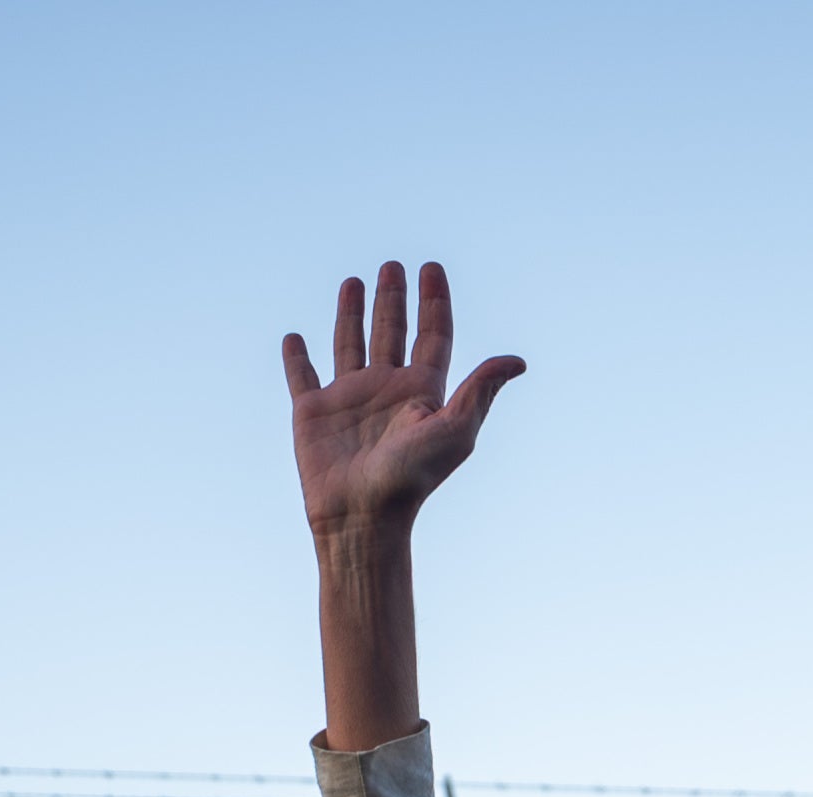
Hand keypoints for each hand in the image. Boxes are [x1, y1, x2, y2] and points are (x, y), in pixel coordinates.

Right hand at [286, 262, 525, 541]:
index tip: (432, 268)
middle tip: (393, 266)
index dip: (434, 302)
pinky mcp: (312, 413)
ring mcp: (349, 400)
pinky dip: (296, 357)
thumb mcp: (455, 430)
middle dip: (394, 298)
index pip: (433, 336)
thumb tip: (518, 361)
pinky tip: (294, 337)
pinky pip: (302, 377)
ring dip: (351, 313)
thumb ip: (481, 390)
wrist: (362, 516)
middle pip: (393, 332)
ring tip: (354, 281)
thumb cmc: (411, 478)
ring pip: (350, 344)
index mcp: (422, 391)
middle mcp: (387, 390)